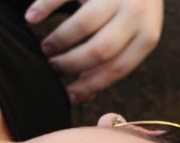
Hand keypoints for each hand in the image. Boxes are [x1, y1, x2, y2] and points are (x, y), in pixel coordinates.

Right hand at [25, 0, 163, 103]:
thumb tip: (82, 96)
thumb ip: (114, 62)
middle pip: (99, 50)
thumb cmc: (131, 10)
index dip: (90, 85)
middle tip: (52, 67)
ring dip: (59, 40)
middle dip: (71, 64)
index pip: (117, 68)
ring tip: (45, 48)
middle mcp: (135, 14)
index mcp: (147, 36)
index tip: (67, 94)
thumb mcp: (135, 35)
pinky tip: (31, 18)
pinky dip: (44, 7)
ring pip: (83, 25)